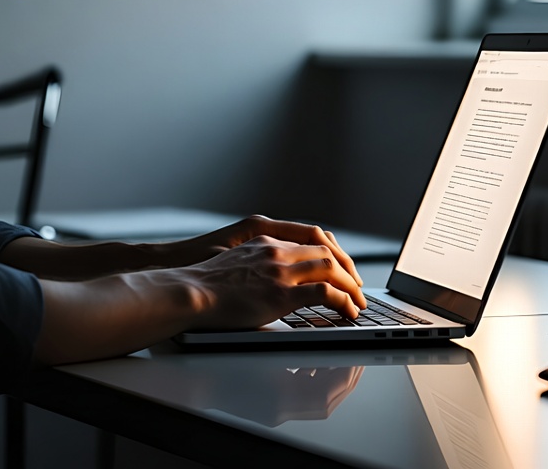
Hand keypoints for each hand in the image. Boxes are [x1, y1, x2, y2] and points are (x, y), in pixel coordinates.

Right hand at [182, 233, 366, 330]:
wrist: (189, 290)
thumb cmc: (204, 282)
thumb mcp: (234, 260)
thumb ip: (256, 261)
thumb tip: (269, 278)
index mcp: (265, 239)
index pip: (311, 237)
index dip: (333, 251)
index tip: (342, 266)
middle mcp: (275, 249)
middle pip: (326, 249)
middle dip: (347, 268)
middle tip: (357, 286)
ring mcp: (279, 270)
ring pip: (330, 267)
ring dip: (350, 285)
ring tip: (358, 301)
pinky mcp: (280, 294)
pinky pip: (324, 292)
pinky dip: (342, 300)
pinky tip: (348, 310)